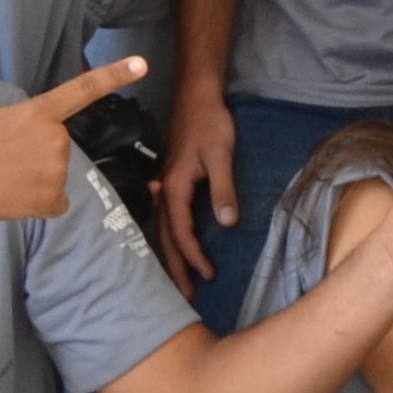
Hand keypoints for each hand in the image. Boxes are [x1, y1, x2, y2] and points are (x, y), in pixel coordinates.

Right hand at [0, 56, 141, 229]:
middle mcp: (57, 138)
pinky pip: (53, 202)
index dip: (113, 76)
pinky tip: (14, 198)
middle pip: (57, 147)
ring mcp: (59, 169)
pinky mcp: (54, 198)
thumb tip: (37, 147)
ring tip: (2, 178)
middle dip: (36, 154)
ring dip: (35, 179)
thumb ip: (26, 125)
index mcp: (40, 112)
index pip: (83, 90)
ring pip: (54, 175)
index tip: (141, 64)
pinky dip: (38, 203)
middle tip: (3, 160)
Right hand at [155, 77, 237, 288]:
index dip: (194, 257)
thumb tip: (226, 223)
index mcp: (175, 187)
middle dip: (176, 267)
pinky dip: (175, 236)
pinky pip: (170, 217)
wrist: (197, 95)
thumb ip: (223, 189)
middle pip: (168, 237)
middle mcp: (166, 190)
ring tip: (183, 279)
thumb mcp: (221, 155)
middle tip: (186, 296)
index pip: (182, 232)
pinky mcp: (173, 180)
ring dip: (174, 255)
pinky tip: (180, 245)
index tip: (209, 275)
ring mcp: (167, 185)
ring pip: (166, 228)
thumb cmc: (210, 122)